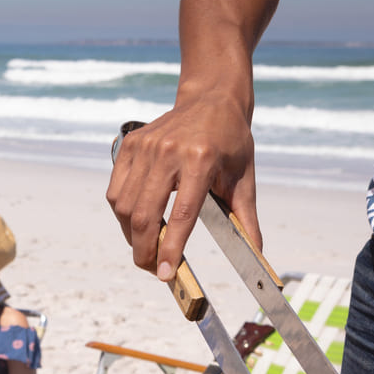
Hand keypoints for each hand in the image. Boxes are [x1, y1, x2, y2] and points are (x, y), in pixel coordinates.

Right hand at [105, 94, 262, 281]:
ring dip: (131, 235)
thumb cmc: (230, 140)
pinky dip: (122, 214)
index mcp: (201, 159)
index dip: (171, 248)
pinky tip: (136, 222)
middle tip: (153, 269)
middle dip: (144, 251)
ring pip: (125, 207)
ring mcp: (145, 147)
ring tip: (146, 247)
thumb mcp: (244, 177)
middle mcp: (168, 152)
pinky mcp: (129, 145)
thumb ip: (246, 217)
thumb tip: (256, 253)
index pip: (181, 214)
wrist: (211, 98)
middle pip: (144, 215)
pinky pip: (116, 191)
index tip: (166, 274)